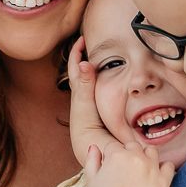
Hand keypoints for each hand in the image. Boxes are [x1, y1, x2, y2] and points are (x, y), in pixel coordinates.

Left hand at [66, 37, 111, 158]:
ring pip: (88, 80)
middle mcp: (82, 95)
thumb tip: (85, 63)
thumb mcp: (86, 103)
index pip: (76, 67)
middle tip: (89, 42)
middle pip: (80, 71)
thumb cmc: (88, 127)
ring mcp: (89, 103)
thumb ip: (87, 84)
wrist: (91, 148)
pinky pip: (97, 89)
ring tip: (99, 56)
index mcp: (79, 91)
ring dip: (91, 67)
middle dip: (83, 56)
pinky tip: (109, 79)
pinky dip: (100, 80)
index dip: (77, 52)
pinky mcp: (97, 110)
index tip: (82, 38)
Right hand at [83, 139, 173, 186]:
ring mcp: (151, 169)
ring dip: (146, 157)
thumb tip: (94, 146)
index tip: (111, 169)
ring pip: (151, 152)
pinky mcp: (163, 181)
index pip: (114, 146)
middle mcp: (135, 158)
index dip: (111, 157)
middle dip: (128, 155)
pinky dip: (163, 168)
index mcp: (116, 155)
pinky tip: (155, 177)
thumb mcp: (91, 180)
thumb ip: (91, 159)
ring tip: (140, 173)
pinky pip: (168, 166)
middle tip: (125, 173)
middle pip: (133, 146)